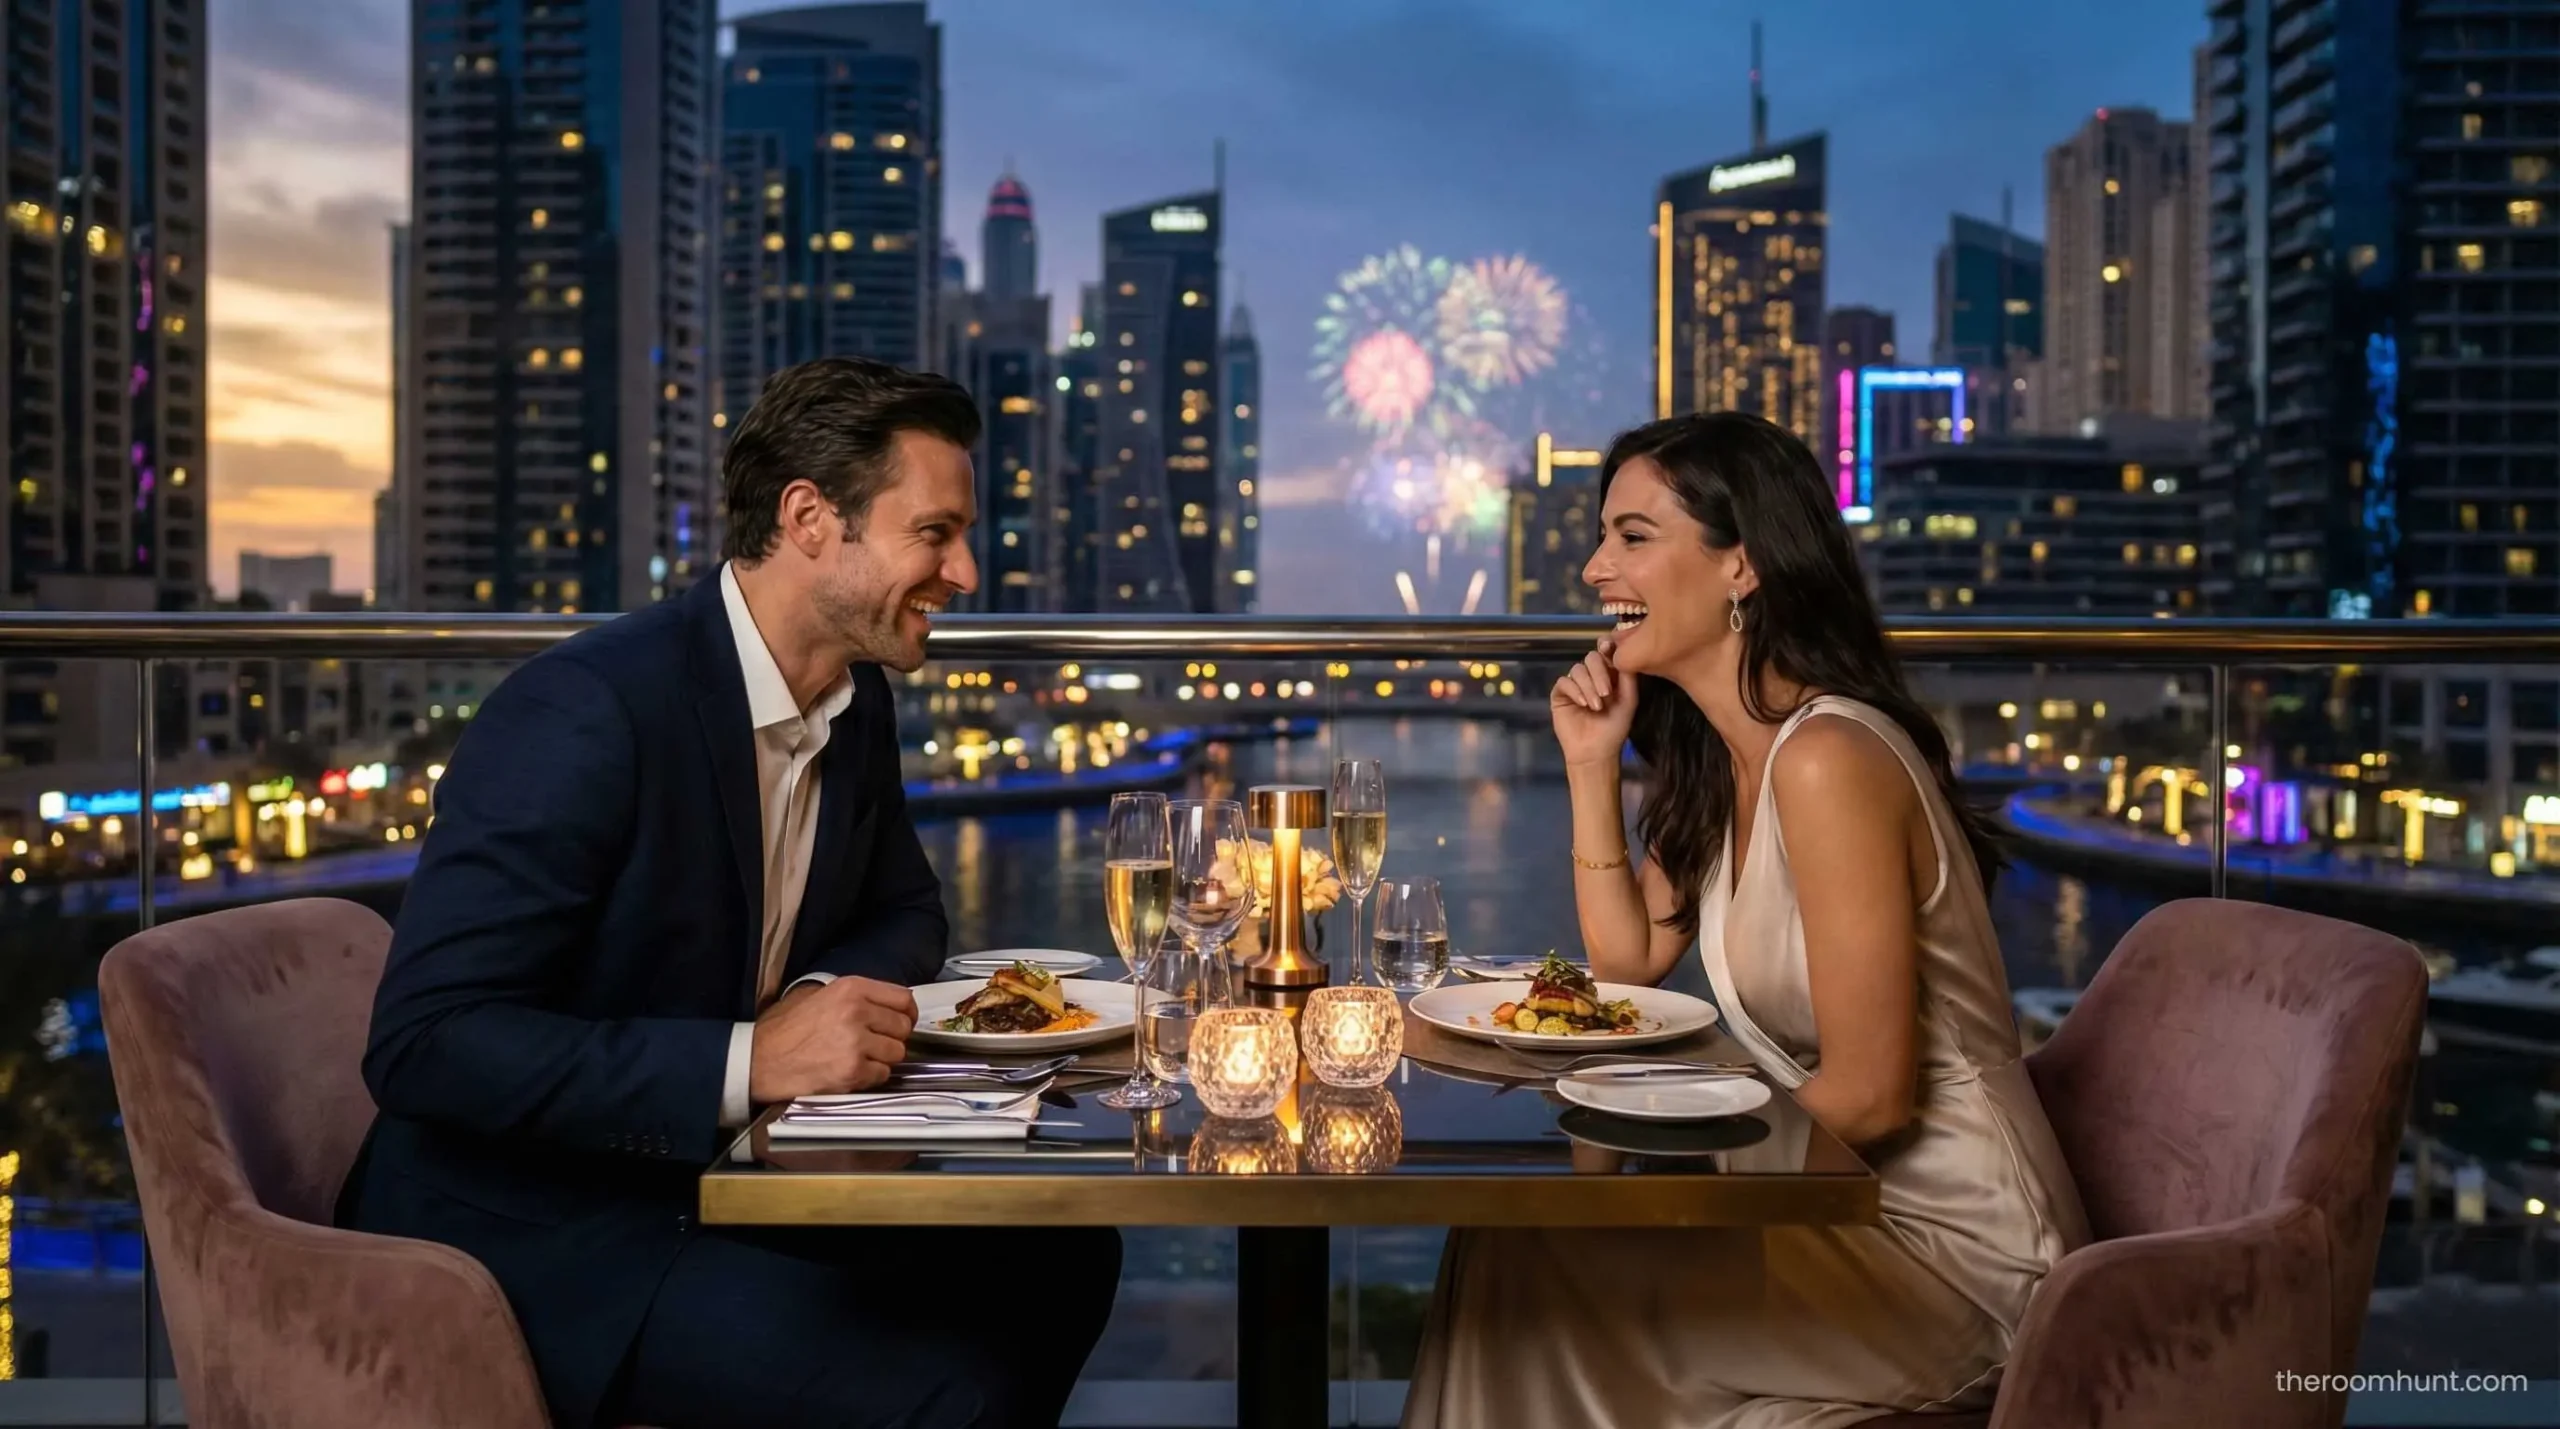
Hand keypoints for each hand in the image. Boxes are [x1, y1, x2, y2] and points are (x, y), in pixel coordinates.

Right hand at [747, 976, 915, 1103]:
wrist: (758, 1060)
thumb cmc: (785, 1031)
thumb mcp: (819, 996)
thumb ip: (855, 997)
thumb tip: (886, 1007)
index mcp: (851, 988)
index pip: (904, 999)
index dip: (907, 1014)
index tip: (902, 1023)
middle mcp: (857, 1011)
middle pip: (903, 1027)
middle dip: (893, 1039)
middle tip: (875, 1045)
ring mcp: (855, 1042)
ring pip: (897, 1053)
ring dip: (882, 1059)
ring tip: (858, 1058)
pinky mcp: (852, 1070)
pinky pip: (882, 1074)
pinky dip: (871, 1077)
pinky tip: (850, 1072)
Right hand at [1550, 637, 1637, 768]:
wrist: (1596, 751)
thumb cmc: (1614, 728)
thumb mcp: (1628, 701)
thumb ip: (1628, 677)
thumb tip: (1624, 653)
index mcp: (1609, 675)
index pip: (1606, 653)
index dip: (1606, 647)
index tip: (1608, 647)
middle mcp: (1591, 677)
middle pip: (1591, 658)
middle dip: (1599, 673)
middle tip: (1606, 693)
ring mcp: (1574, 685)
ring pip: (1577, 669)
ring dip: (1588, 686)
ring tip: (1596, 706)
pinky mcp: (1560, 695)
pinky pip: (1564, 682)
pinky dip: (1574, 690)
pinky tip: (1583, 704)